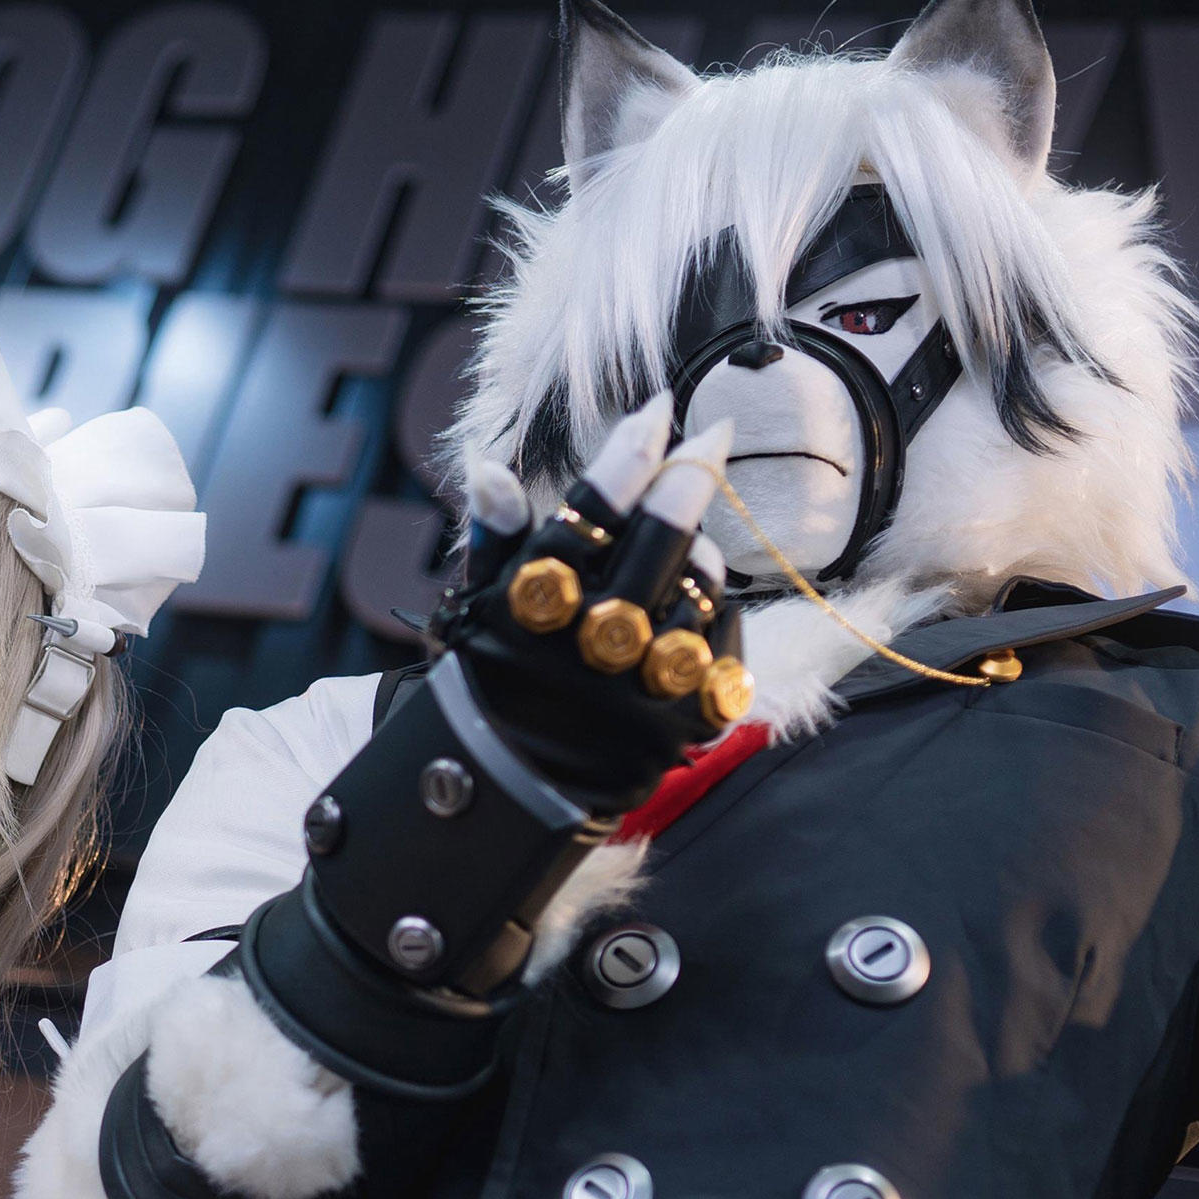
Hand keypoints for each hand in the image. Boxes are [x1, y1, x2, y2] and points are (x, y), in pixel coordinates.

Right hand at [440, 395, 746, 813]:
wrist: (509, 787)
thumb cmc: (492, 677)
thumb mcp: (477, 606)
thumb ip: (491, 537)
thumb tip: (489, 467)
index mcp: (531, 611)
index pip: (584, 519)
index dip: (625, 460)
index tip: (656, 411)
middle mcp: (588, 649)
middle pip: (652, 550)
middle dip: (685, 484)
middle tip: (712, 437)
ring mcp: (641, 690)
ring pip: (694, 596)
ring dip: (702, 549)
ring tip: (694, 523)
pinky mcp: (681, 725)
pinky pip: (722, 651)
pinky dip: (717, 612)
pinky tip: (703, 590)